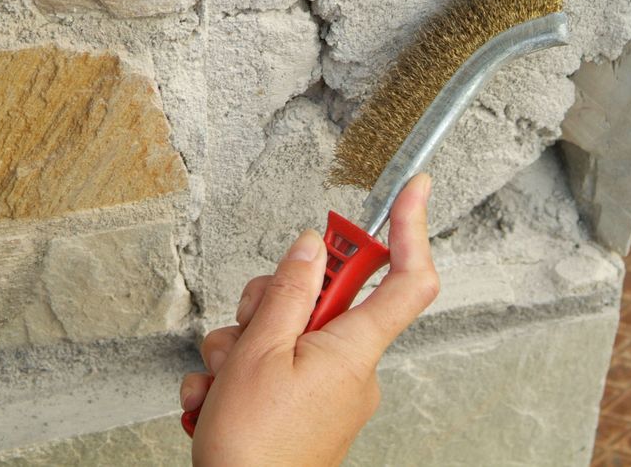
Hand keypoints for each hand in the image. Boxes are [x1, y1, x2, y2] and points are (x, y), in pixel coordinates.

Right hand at [181, 174, 439, 466]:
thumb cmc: (254, 451)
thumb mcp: (259, 353)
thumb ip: (287, 293)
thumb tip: (312, 247)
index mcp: (352, 348)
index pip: (406, 279)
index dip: (412, 229)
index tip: (413, 189)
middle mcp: (350, 367)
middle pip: (320, 299)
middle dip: (268, 302)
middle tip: (244, 329)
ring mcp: (327, 389)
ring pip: (284, 332)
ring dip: (240, 347)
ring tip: (222, 382)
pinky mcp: (305, 407)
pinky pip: (273, 368)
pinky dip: (237, 378)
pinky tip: (216, 401)